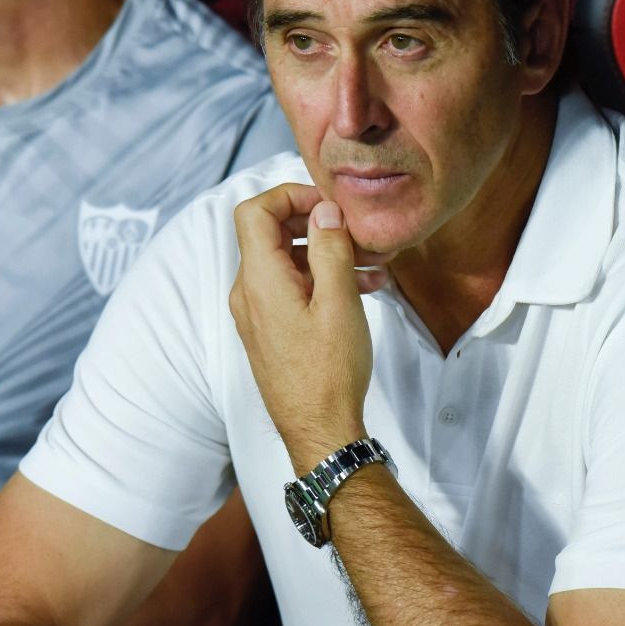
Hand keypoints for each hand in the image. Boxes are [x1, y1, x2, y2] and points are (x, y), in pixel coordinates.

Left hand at [229, 183, 388, 474]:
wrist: (320, 430)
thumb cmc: (330, 371)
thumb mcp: (339, 301)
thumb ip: (329, 248)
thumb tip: (324, 209)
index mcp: (260, 279)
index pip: (255, 211)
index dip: (291, 195)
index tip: (330, 205)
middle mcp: (249, 292)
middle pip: (272, 233)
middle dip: (318, 224)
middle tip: (359, 232)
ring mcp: (258, 312)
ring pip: (288, 261)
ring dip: (328, 253)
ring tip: (374, 262)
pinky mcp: (272, 329)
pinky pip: (293, 288)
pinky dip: (323, 278)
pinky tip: (363, 286)